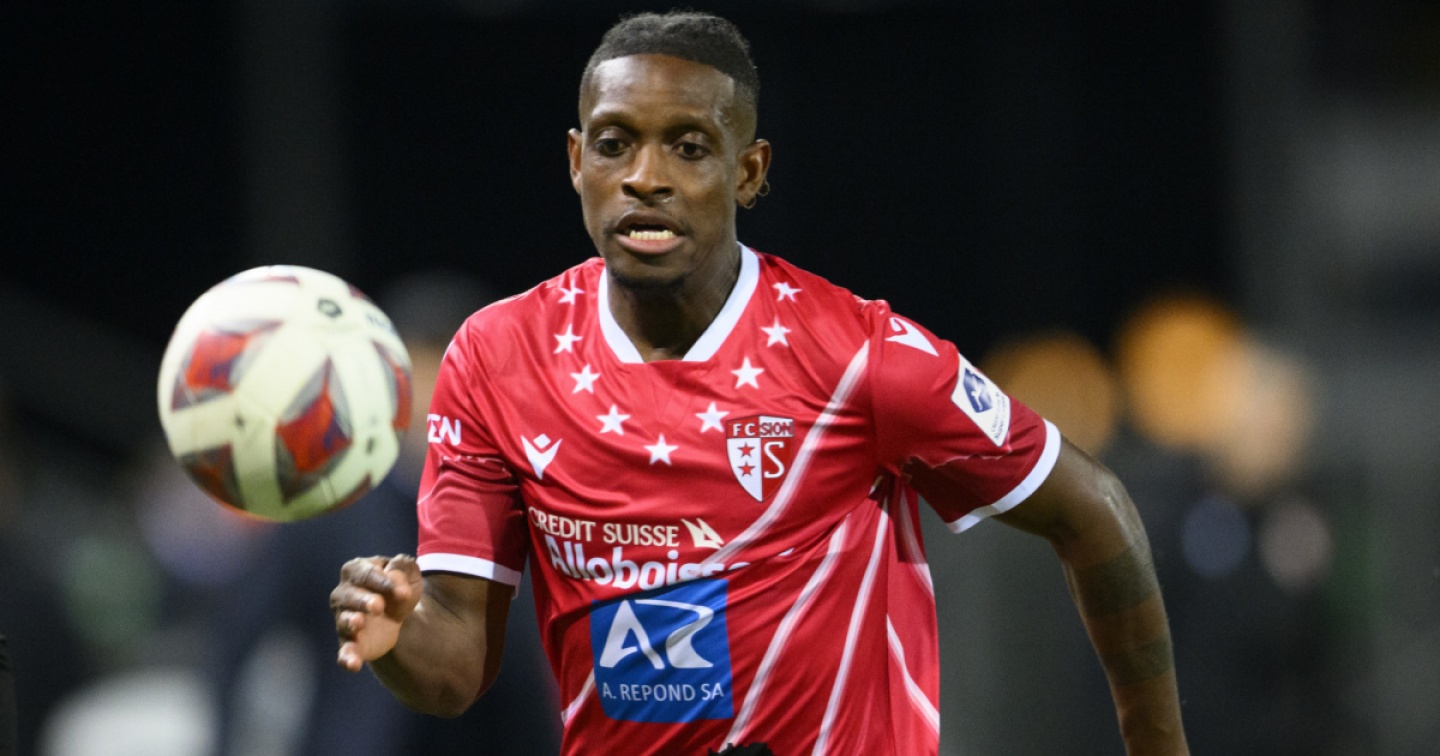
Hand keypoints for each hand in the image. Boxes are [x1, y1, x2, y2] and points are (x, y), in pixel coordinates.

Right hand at [331, 554, 422, 671]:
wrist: (398, 612)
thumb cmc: (398, 586)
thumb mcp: (408, 572)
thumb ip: (403, 568)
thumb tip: (395, 579)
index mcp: (357, 570)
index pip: (366, 574)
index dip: (384, 582)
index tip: (404, 593)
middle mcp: (344, 594)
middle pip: (348, 596)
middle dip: (363, 600)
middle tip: (379, 606)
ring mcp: (344, 619)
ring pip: (343, 621)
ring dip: (350, 622)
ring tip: (359, 623)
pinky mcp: (350, 642)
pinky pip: (344, 650)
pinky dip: (347, 657)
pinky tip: (353, 664)